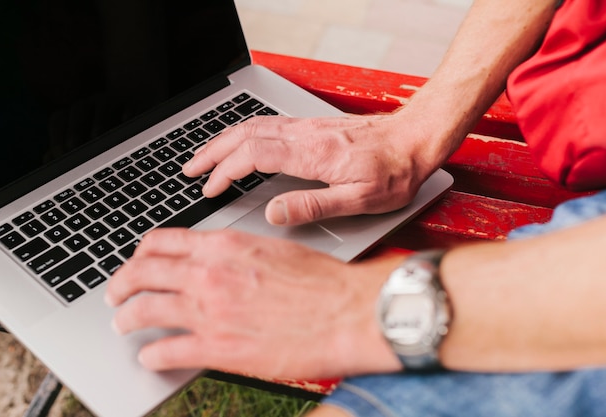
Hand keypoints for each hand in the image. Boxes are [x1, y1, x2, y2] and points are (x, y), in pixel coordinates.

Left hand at [105, 228, 401, 379]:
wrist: (346, 312)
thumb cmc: (321, 281)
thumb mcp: (273, 250)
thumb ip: (236, 254)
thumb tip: (216, 261)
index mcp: (223, 247)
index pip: (162, 242)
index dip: (140, 253)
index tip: (137, 262)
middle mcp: (208, 275)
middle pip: (143, 273)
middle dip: (121, 284)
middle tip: (115, 294)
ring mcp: (209, 312)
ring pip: (145, 310)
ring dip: (127, 318)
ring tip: (124, 324)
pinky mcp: (217, 348)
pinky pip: (167, 351)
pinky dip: (153, 355)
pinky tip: (152, 357)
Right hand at [183, 112, 442, 225]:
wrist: (415, 139)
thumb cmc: (394, 172)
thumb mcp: (360, 200)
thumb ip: (314, 205)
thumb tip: (274, 213)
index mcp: (311, 154)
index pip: (253, 156)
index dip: (225, 172)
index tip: (210, 189)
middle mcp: (304, 135)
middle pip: (244, 136)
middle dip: (212, 153)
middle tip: (190, 171)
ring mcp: (306, 127)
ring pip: (252, 127)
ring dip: (223, 141)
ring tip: (203, 157)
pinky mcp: (312, 126)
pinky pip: (267, 124)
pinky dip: (242, 133)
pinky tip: (238, 142)